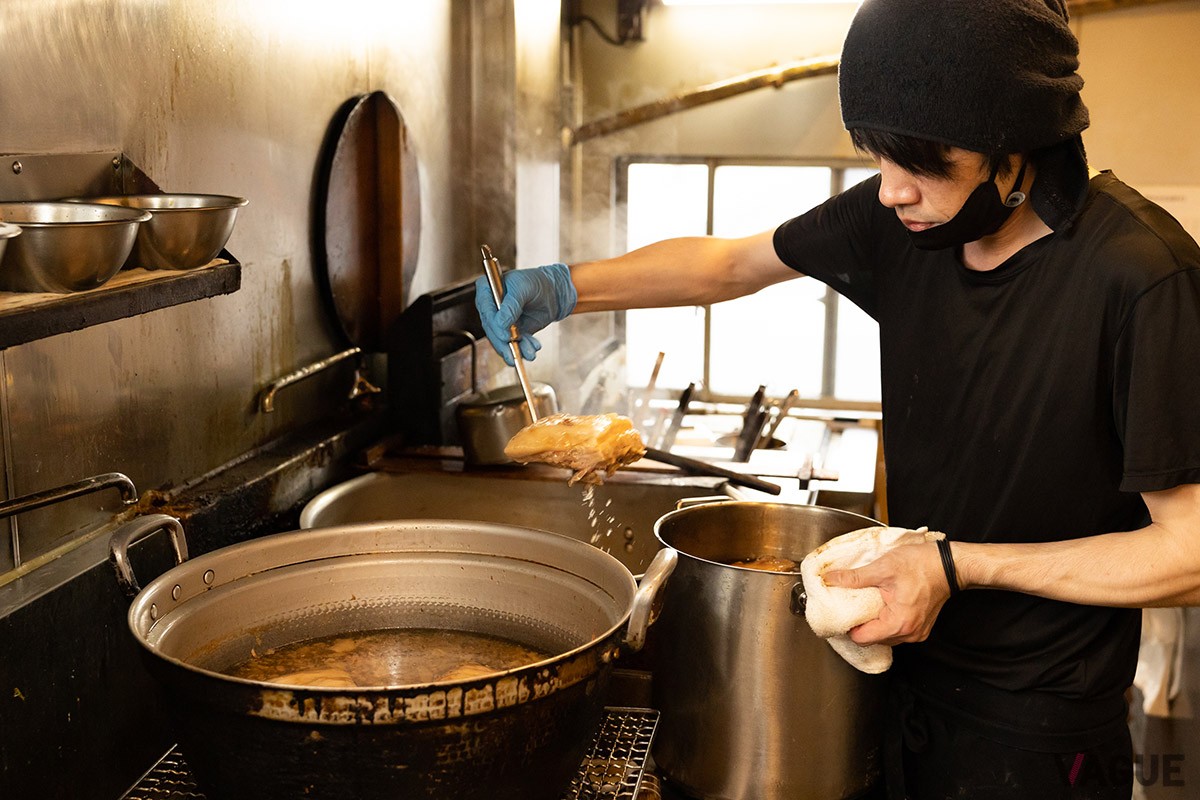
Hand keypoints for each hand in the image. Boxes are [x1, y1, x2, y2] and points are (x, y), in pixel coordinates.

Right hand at [474, 263, 576, 364]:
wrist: (553, 291)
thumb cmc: (535, 282)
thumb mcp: (523, 288)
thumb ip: (511, 306)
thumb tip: (501, 324)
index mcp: (487, 290)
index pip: (485, 310)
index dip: (494, 325)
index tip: (505, 336)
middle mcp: (490, 307)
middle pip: (492, 329)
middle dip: (504, 343)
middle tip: (514, 353)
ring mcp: (500, 321)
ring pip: (502, 341)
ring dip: (515, 350)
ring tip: (529, 353)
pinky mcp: (511, 332)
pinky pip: (515, 344)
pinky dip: (524, 349)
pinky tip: (532, 349)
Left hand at [822, 542, 950, 646]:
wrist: (950, 564)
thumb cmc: (923, 565)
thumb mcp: (883, 567)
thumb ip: (854, 577)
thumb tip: (831, 579)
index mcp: (898, 623)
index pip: (862, 639)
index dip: (847, 626)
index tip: (840, 612)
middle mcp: (909, 634)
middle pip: (872, 639)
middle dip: (859, 624)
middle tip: (850, 605)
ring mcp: (916, 632)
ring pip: (884, 636)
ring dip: (873, 623)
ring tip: (866, 604)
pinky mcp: (920, 627)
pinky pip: (896, 630)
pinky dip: (885, 621)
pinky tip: (882, 605)